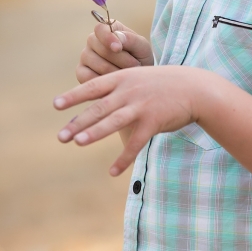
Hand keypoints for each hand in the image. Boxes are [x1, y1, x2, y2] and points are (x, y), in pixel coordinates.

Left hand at [55, 65, 206, 174]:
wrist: (196, 88)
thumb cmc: (163, 85)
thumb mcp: (138, 78)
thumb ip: (117, 89)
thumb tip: (92, 103)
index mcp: (123, 79)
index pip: (92, 87)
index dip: (73, 96)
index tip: (55, 105)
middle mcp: (129, 92)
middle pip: (98, 108)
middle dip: (77, 122)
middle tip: (60, 136)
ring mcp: (141, 106)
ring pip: (113, 122)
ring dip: (94, 133)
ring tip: (77, 143)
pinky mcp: (154, 122)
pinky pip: (136, 143)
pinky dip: (124, 158)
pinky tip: (113, 172)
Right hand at [76, 20, 153, 83]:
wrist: (137, 78)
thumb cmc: (140, 58)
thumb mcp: (142, 48)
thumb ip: (132, 40)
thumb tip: (118, 37)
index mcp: (107, 30)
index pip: (100, 29)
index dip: (108, 38)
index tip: (118, 48)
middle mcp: (93, 41)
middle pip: (102, 49)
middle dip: (122, 60)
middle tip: (135, 65)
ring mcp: (85, 56)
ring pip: (98, 65)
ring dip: (117, 72)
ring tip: (128, 74)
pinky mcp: (81, 72)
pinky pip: (89, 77)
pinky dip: (105, 81)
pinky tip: (115, 81)